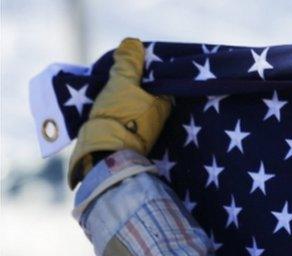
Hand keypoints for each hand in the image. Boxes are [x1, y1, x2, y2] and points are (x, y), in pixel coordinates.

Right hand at [67, 38, 172, 187]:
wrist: (103, 151)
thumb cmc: (118, 115)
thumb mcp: (122, 83)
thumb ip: (129, 62)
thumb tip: (133, 43)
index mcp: (164, 104)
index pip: (160, 80)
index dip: (146, 69)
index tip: (132, 62)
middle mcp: (160, 118)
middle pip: (148, 92)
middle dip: (136, 83)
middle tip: (118, 73)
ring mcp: (146, 130)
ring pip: (136, 105)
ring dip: (126, 96)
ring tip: (110, 86)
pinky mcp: (131, 138)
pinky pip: (127, 116)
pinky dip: (120, 108)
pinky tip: (109, 103)